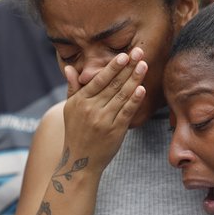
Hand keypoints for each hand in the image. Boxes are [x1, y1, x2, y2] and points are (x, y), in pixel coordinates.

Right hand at [62, 48, 146, 170]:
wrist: (80, 162)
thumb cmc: (76, 132)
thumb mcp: (70, 109)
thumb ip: (72, 87)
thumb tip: (69, 67)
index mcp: (80, 101)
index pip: (99, 80)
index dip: (112, 66)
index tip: (124, 55)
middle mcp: (91, 109)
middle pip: (113, 85)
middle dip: (128, 67)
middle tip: (139, 52)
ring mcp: (103, 120)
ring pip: (122, 96)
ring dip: (134, 79)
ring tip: (144, 66)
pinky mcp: (115, 131)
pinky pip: (127, 112)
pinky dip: (134, 100)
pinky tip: (142, 88)